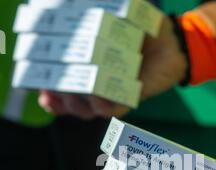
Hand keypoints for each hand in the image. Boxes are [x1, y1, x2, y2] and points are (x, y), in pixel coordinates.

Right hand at [38, 16, 187, 119]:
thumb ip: (97, 14)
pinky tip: (97, 100)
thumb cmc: (141, 28)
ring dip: (76, 104)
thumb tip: (70, 6)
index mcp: (88, 68)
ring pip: (87, 109)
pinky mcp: (130, 99)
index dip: (49, 90)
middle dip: (58, 98)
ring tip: (71, 93)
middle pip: (70, 101)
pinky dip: (103, 106)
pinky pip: (113, 109)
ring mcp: (112, 93)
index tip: (39, 89)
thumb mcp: (117, 16)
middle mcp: (97, 84)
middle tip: (51, 90)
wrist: (172, 43)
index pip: (62, 84)